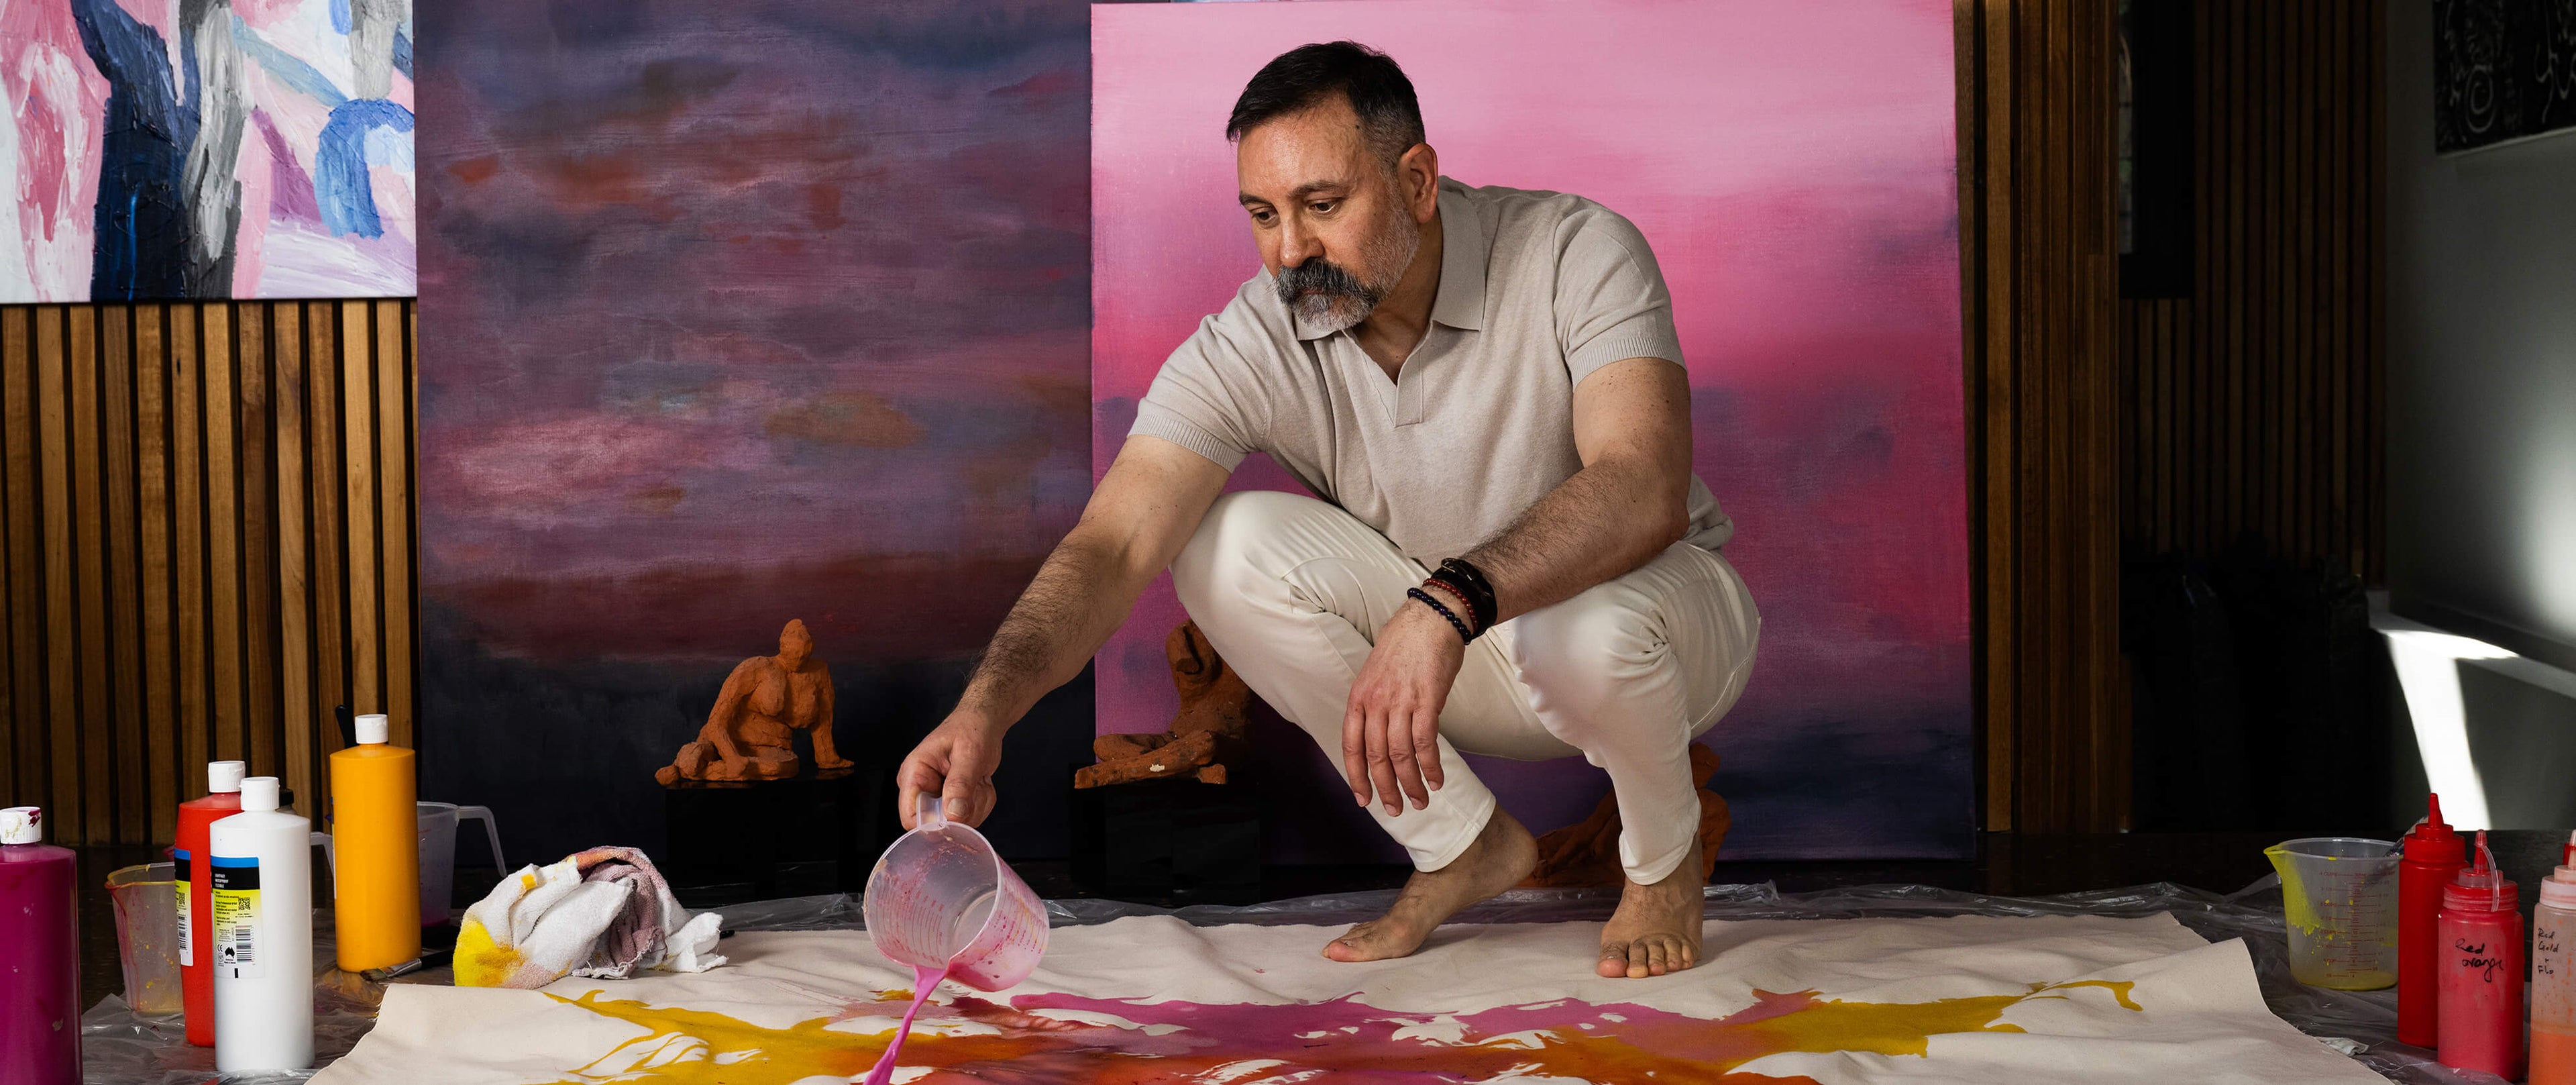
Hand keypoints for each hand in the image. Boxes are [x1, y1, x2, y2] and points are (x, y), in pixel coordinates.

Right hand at [896, 711, 1005, 829]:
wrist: (984, 723)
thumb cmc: (972, 729)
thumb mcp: (969, 754)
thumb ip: (960, 784)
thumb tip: (952, 814)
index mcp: (914, 773)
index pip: (911, 817)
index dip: (934, 824)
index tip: (959, 813)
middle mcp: (921, 788)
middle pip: (937, 824)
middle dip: (963, 810)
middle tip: (976, 786)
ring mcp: (935, 796)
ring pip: (957, 823)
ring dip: (976, 804)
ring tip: (978, 780)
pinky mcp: (950, 801)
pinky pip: (968, 817)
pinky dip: (981, 803)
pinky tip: (980, 784)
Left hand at [1342, 600, 1467, 816]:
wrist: (1431, 619)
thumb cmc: (1405, 645)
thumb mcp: (1376, 673)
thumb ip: (1374, 704)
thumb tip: (1379, 737)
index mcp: (1359, 697)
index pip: (1351, 746)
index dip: (1356, 777)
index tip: (1363, 800)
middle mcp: (1376, 702)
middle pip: (1376, 757)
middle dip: (1385, 789)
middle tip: (1396, 809)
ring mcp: (1400, 702)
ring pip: (1401, 755)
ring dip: (1411, 784)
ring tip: (1421, 800)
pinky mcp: (1427, 701)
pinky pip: (1425, 743)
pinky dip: (1431, 766)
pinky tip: (1437, 779)